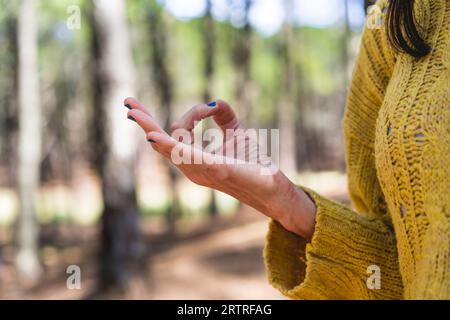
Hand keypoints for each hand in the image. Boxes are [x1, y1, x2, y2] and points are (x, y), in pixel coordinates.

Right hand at [124, 98, 315, 238]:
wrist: (273, 188)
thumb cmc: (253, 165)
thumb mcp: (236, 133)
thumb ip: (224, 116)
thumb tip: (213, 102)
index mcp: (193, 159)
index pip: (176, 134)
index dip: (190, 114)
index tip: (210, 108)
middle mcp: (190, 166)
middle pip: (160, 143)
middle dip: (144, 121)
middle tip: (128, 102)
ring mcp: (199, 170)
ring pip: (167, 146)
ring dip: (150, 126)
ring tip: (133, 110)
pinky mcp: (214, 169)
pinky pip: (185, 155)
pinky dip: (169, 145)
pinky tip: (154, 136)